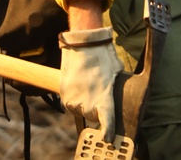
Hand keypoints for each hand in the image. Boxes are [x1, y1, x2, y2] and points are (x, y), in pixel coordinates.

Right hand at [59, 26, 122, 141]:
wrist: (83, 42)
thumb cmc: (103, 56)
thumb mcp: (116, 72)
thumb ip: (115, 87)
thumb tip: (117, 93)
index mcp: (104, 97)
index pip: (106, 121)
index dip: (107, 132)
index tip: (108, 138)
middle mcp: (88, 101)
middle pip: (92, 117)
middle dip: (96, 110)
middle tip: (98, 96)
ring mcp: (74, 98)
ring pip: (80, 112)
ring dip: (84, 105)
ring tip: (88, 89)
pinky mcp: (64, 93)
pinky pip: (70, 105)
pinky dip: (74, 101)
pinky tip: (79, 89)